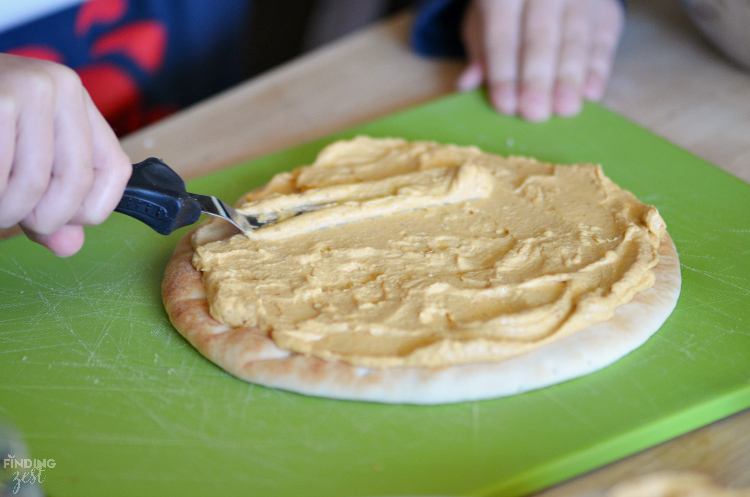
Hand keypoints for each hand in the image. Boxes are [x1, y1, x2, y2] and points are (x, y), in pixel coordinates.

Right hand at [0, 54, 130, 256]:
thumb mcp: (22, 156)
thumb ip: (50, 203)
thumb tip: (70, 245)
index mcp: (76, 100)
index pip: (115, 170)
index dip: (90, 209)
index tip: (57, 218)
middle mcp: (60, 87)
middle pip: (75, 181)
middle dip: (42, 216)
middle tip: (10, 216)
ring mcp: (27, 89)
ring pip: (33, 184)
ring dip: (6, 211)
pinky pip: (0, 178)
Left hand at [458, 0, 624, 120]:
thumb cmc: (507, 12)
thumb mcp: (483, 23)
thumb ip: (480, 54)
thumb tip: (467, 85)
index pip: (502, 35)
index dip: (504, 72)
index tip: (506, 106)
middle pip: (540, 38)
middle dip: (537, 78)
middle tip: (535, 112)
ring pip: (575, 40)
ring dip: (570, 78)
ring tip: (564, 109)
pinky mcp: (607, 12)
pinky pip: (603, 42)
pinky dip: (598, 69)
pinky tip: (590, 94)